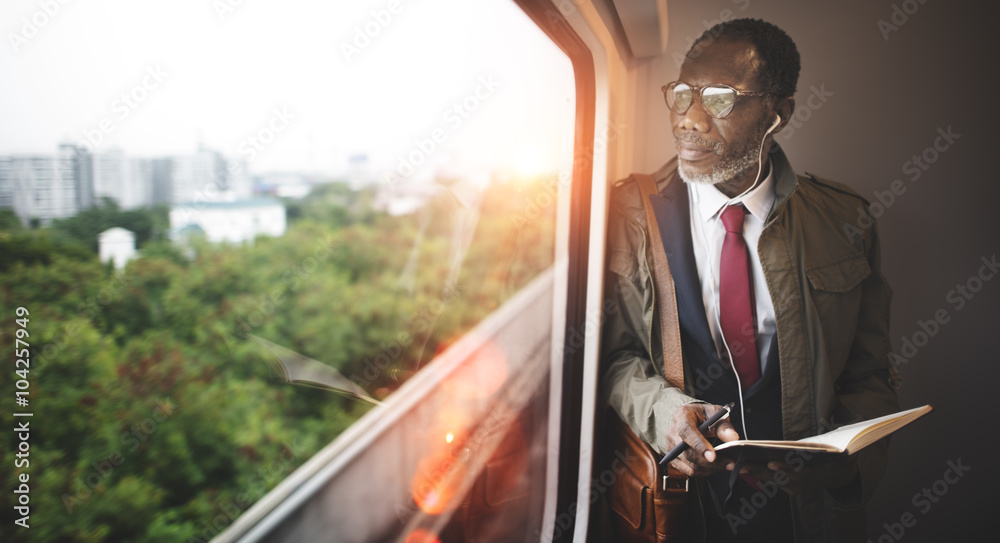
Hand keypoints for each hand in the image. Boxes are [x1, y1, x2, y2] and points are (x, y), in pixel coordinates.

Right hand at [665, 403, 740, 476]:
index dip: (698, 445)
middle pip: (687, 453)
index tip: (713, 456)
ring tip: (726, 464)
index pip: (686, 432)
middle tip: (729, 463)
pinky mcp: (675, 460)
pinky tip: (715, 467)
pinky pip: (690, 471)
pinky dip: (705, 472)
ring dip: (710, 468)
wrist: (692, 420)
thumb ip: (724, 426)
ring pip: (690, 465)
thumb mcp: (715, 414)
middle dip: (710, 462)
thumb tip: (733, 438)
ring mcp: (672, 448)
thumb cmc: (703, 416)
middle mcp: (673, 433)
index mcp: (681, 416)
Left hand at [736, 455, 858, 494]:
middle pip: (775, 476)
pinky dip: (762, 474)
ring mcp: (796, 488)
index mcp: (812, 472)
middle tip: (737, 465)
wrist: (841, 473)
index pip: (794, 470)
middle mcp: (801, 483)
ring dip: (753, 471)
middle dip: (755, 469)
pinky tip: (747, 467)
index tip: (769, 464)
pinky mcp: (792, 490)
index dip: (782, 467)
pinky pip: (775, 481)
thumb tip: (781, 447)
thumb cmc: (829, 455)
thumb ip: (802, 451)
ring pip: (772, 479)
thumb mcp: (819, 449)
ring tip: (735, 464)